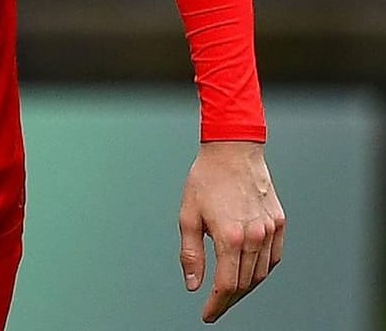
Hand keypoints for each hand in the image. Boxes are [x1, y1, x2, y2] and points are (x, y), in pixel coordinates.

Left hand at [178, 141, 286, 322]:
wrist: (232, 152)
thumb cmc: (207, 180)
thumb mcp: (187, 216)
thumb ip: (190, 254)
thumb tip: (193, 284)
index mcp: (231, 236)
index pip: (226, 285)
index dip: (216, 304)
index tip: (207, 314)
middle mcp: (255, 236)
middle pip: (245, 283)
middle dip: (229, 300)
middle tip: (215, 306)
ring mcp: (270, 230)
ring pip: (261, 274)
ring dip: (245, 287)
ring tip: (229, 293)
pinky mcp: (279, 223)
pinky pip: (273, 258)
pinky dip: (262, 271)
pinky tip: (249, 273)